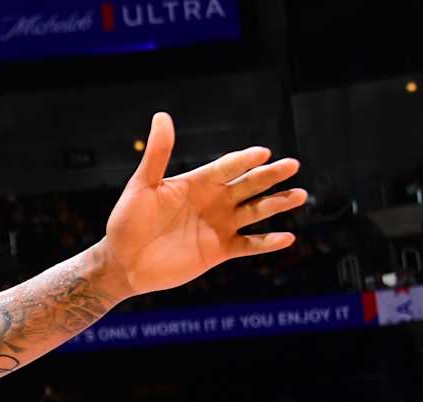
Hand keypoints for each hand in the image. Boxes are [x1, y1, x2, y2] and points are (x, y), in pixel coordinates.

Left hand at [101, 112, 306, 296]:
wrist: (122, 263)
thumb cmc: (127, 222)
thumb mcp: (142, 186)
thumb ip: (157, 154)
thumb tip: (161, 116)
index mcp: (197, 182)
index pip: (227, 167)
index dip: (243, 160)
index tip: (262, 153)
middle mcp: (213, 201)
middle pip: (248, 185)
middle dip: (270, 176)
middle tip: (292, 165)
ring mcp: (219, 225)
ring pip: (255, 212)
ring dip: (277, 204)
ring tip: (300, 195)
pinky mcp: (219, 250)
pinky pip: (249, 244)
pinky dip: (267, 242)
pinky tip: (287, 237)